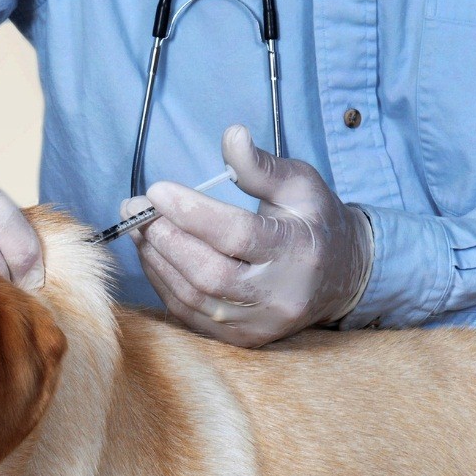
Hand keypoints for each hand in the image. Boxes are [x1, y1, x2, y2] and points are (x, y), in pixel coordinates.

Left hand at [124, 125, 372, 346]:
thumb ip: (261, 166)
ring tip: (137, 228)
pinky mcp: (241, 339)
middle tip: (135, 208)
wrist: (340, 277)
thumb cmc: (313, 221)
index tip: (157, 190)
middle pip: (209, 273)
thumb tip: (231, 135)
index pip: (238, 235)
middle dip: (165, 238)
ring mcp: (259, 324)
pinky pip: (191, 315)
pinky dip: (164, 284)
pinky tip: (151, 254)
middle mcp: (280, 295)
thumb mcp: (299, 184)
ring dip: (157, 260)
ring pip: (194, 297)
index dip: (192, 213)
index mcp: (299, 252)